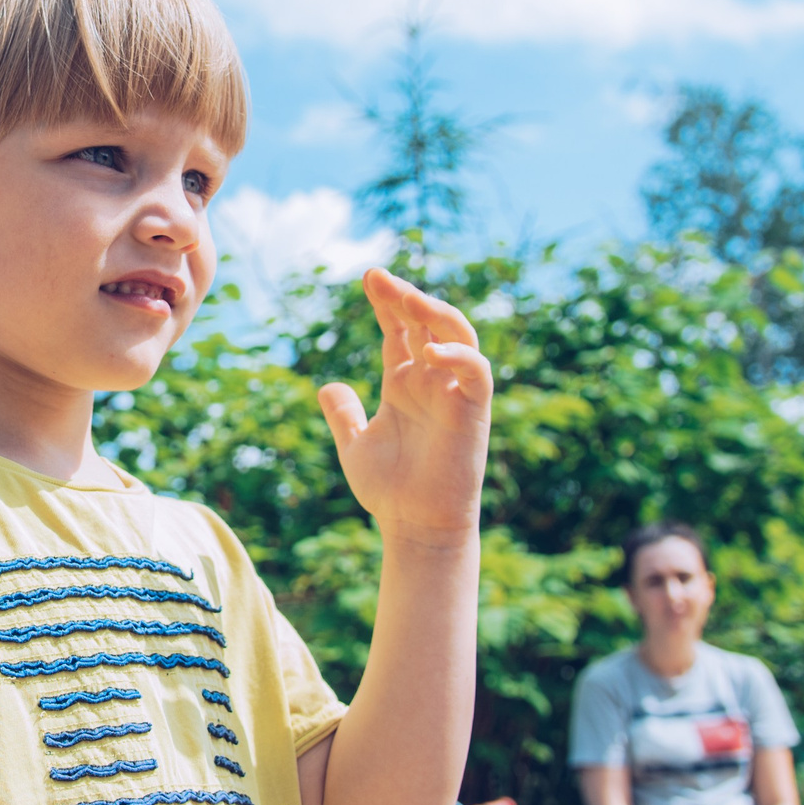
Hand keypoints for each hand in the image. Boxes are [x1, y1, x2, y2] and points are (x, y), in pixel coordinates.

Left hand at [319, 270, 492, 546]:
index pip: (399, 332)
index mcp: (404, 384)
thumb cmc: (390, 491)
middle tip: (378, 277)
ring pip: (457, 336)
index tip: (368, 277)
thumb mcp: (356, 445)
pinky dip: (459, 356)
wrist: (414, 527)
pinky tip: (430, 352)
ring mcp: (453, 394)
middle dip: (405, 297)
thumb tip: (326, 385)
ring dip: (434, 313)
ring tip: (406, 297)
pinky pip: (476, 372)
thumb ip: (344, 415)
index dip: (387, 304)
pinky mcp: (473, 412)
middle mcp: (431, 382)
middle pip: (426, 324)